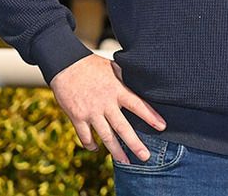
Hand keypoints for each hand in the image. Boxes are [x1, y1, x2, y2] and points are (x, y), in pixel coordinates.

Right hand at [49, 54, 165, 162]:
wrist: (66, 65)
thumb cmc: (93, 65)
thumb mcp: (114, 68)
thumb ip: (127, 79)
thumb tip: (143, 83)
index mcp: (117, 90)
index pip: (138, 105)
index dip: (151, 117)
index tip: (162, 127)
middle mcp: (105, 103)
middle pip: (122, 127)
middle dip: (134, 144)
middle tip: (145, 157)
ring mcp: (90, 112)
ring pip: (105, 136)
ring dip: (115, 151)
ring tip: (125, 162)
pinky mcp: (76, 117)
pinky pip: (85, 136)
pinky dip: (91, 144)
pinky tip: (97, 149)